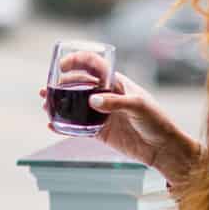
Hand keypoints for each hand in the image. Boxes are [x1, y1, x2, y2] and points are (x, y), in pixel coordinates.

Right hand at [39, 65, 198, 183]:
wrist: (163, 148)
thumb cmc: (157, 121)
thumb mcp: (139, 106)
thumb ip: (116, 102)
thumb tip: (91, 100)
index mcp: (116, 82)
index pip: (94, 65)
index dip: (77, 61)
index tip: (62, 65)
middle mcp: (106, 95)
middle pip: (78, 84)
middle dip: (61, 84)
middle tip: (47, 89)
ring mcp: (101, 113)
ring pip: (74, 105)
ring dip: (59, 104)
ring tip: (45, 105)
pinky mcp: (99, 132)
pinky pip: (77, 127)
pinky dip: (64, 126)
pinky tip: (53, 126)